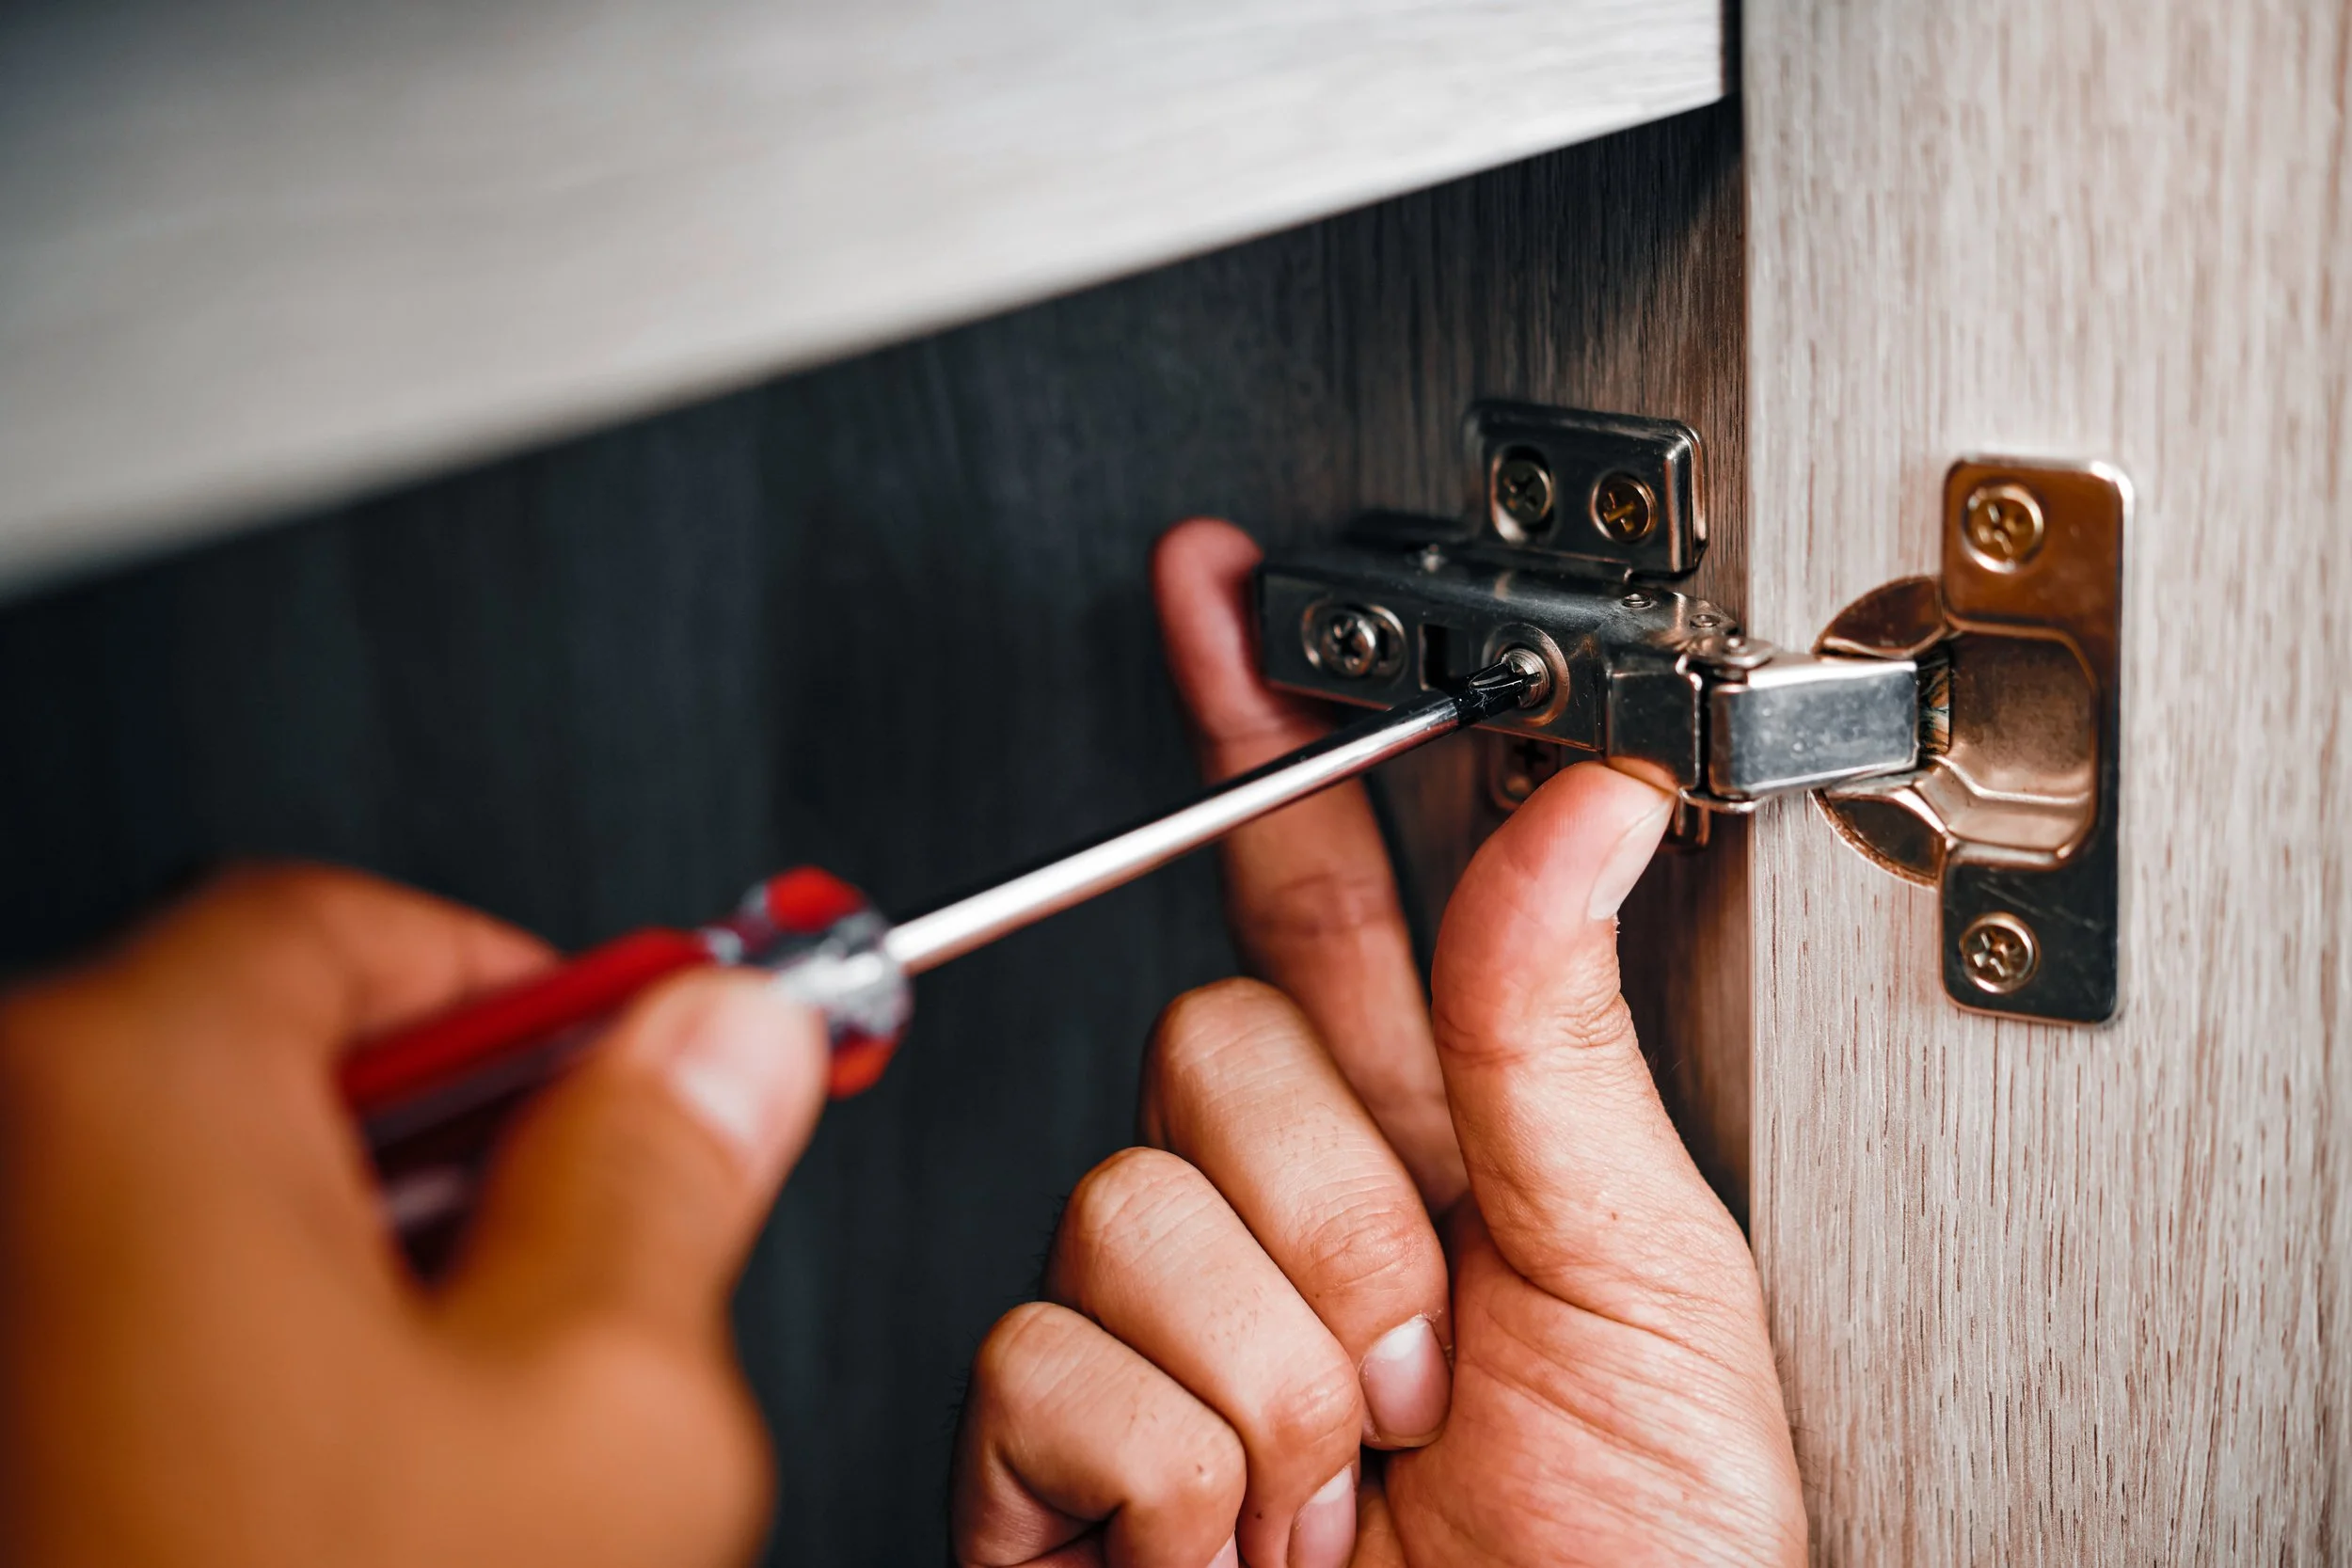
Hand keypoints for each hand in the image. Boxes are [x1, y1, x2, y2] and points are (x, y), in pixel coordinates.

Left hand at [0, 865, 827, 1567]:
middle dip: (480, 1136)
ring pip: (206, 1196)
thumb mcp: (603, 1412)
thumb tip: (721, 1047)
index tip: (653, 1044)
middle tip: (618, 1223)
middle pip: (279, 1055)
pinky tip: (371, 1465)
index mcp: (123, 1098)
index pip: (362, 927)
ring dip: (382, 1255)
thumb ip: (671, 1173)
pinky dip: (269, 1343)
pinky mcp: (1, 1414)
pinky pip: (132, 1305)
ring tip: (501, 1396)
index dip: (548, 983)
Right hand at [951, 520, 1804, 1566]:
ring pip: (1132, 1203)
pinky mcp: (1058, 1458)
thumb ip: (1563, 1039)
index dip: (1265, 736)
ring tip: (1357, 1487)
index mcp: (1437, 1149)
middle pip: (1212, 1040)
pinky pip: (1051, 1362)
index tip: (1224, 594)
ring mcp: (1164, 1336)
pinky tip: (1238, 1549)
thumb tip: (1578, 804)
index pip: (1316, 895)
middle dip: (1342, 1211)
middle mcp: (1282, 1218)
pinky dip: (1179, 1480)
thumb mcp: (1646, 1289)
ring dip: (1283, 1375)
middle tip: (1430, 1357)